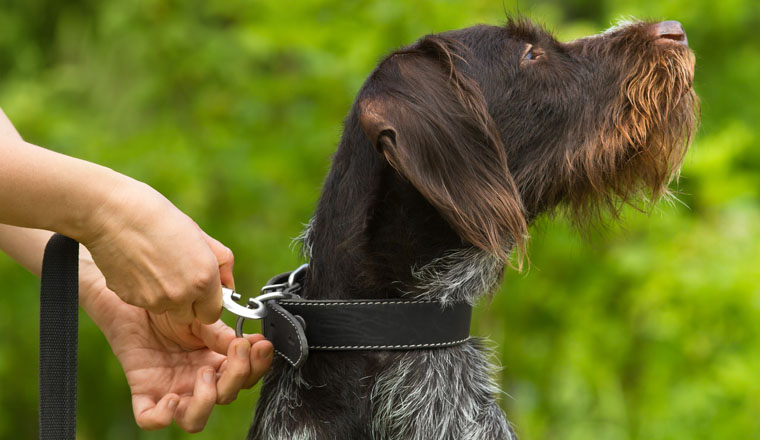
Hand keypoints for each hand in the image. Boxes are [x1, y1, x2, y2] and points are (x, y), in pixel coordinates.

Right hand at [0, 107, 230, 324]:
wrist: (112, 213)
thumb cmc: (158, 217)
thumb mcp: (199, 235)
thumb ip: (221, 262)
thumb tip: (229, 283)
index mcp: (204, 279)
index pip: (213, 313)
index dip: (208, 301)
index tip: (202, 288)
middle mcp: (181, 295)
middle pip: (190, 316)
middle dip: (188, 302)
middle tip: (178, 274)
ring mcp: (154, 300)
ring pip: (166, 310)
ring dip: (166, 296)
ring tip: (156, 265)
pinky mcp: (131, 299)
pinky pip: (144, 302)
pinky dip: (144, 291)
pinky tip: (139, 266)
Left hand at [80, 248, 272, 431]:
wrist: (129, 296)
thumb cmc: (166, 302)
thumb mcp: (200, 313)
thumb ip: (223, 329)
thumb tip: (248, 342)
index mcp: (216, 360)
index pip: (246, 375)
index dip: (258, 365)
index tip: (261, 345)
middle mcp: (198, 378)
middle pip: (227, 396)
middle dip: (237, 376)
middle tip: (236, 349)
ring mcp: (172, 387)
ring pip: (195, 419)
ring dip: (206, 401)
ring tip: (203, 374)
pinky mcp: (145, 391)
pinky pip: (152, 419)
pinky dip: (163, 416)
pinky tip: (170, 396)